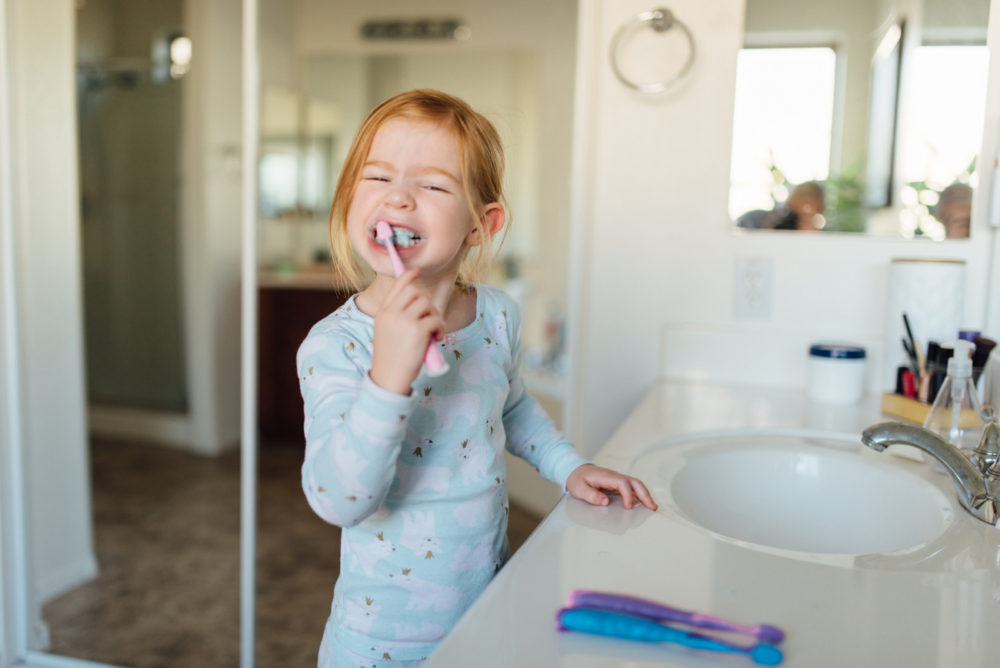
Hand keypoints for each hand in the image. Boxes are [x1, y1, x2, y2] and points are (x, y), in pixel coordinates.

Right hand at [369, 268, 445, 394]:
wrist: (388, 377)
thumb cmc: (391, 358)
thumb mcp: (386, 332)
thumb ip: (397, 317)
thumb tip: (419, 305)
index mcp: (383, 312)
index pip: (397, 287)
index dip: (408, 276)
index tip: (416, 271)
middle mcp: (391, 313)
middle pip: (415, 293)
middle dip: (427, 304)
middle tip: (431, 319)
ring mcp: (404, 320)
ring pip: (427, 304)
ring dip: (435, 316)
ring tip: (434, 331)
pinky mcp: (418, 330)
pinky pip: (436, 319)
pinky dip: (441, 328)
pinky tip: (437, 338)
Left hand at [566, 464, 657, 510]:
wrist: (576, 471)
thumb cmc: (577, 479)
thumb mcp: (579, 488)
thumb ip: (591, 495)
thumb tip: (606, 502)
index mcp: (606, 476)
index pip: (622, 483)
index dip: (628, 495)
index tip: (628, 507)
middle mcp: (615, 477)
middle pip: (635, 482)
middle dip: (645, 494)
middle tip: (652, 507)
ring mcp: (617, 480)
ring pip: (636, 485)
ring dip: (645, 495)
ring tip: (652, 507)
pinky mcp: (618, 485)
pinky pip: (632, 489)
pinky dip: (640, 496)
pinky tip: (644, 504)